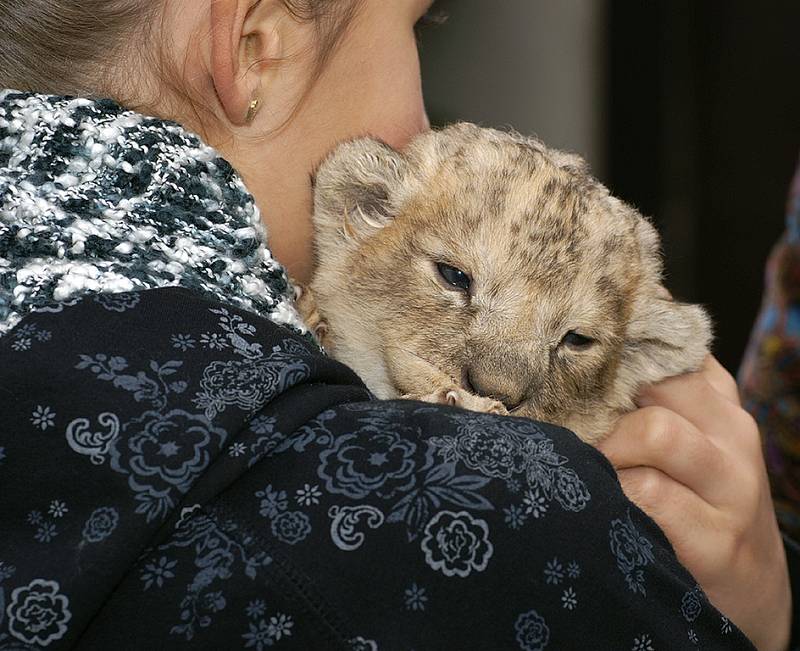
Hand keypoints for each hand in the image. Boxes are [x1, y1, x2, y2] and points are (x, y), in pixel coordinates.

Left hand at [598, 356, 790, 650]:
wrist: (753, 584)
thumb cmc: (697, 497)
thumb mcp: (688, 434)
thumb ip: (648, 392)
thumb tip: (584, 345)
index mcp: (718, 398)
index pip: (670, 344)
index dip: (615, 345)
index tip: (570, 350)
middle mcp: (733, 432)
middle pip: (658, 382)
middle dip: (599, 397)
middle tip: (561, 416)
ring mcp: (731, 485)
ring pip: (655, 432)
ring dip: (606, 448)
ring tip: (585, 464)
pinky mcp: (716, 538)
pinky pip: (649, 493)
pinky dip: (613, 492)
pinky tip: (600, 500)